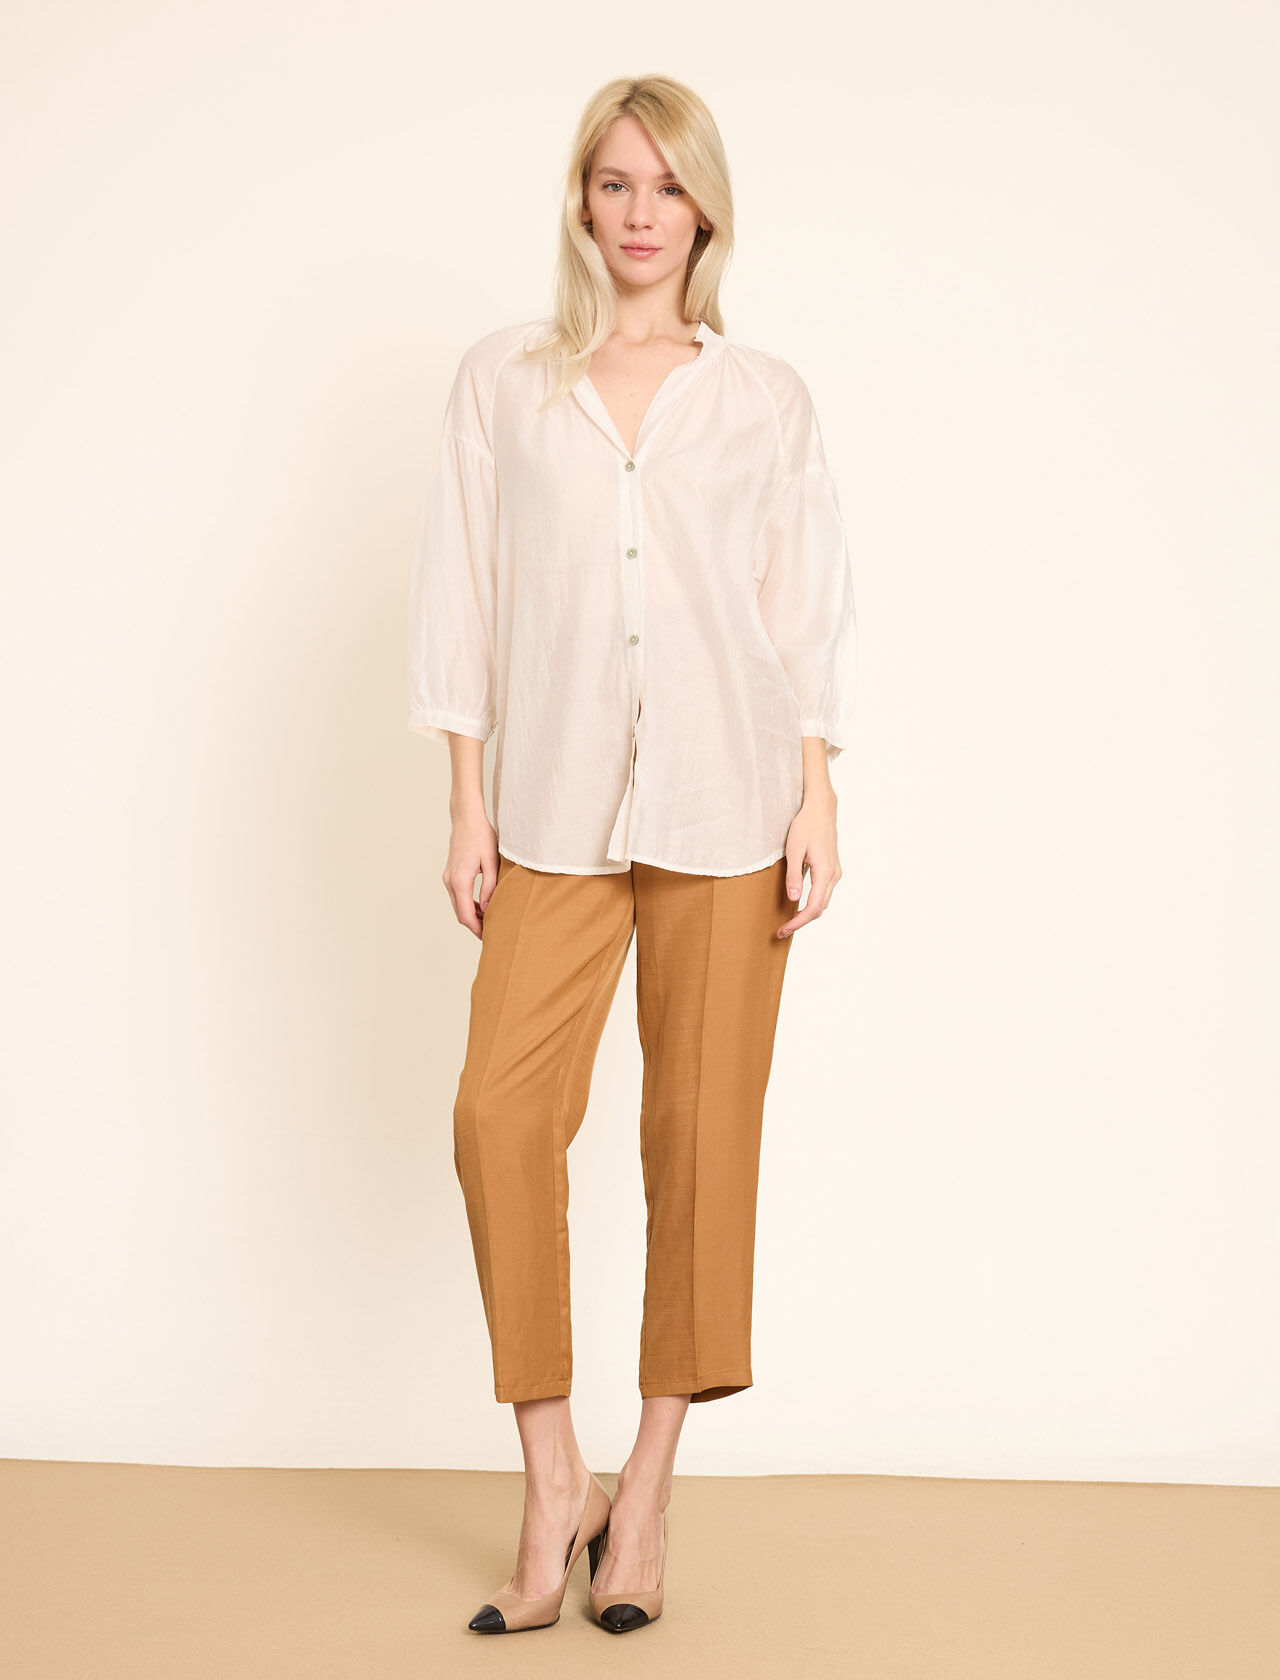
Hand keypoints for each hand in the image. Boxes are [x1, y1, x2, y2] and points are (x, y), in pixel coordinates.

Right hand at [443, 810, 499, 938]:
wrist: (466, 819)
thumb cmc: (481, 837)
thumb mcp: (491, 863)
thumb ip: (489, 887)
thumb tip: (488, 908)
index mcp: (460, 881)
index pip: (466, 915)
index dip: (477, 929)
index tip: (489, 937)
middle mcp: (450, 882)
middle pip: (460, 914)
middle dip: (474, 926)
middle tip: (492, 933)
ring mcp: (448, 878)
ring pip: (458, 906)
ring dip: (472, 916)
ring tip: (490, 921)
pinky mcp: (450, 874)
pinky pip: (458, 896)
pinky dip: (468, 905)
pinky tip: (483, 906)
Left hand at [777, 794, 840, 937]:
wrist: (821, 809)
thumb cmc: (805, 826)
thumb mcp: (794, 850)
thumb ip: (793, 876)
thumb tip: (793, 900)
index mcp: (825, 872)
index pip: (813, 907)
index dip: (798, 922)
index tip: (783, 930)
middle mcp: (834, 875)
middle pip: (819, 908)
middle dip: (801, 922)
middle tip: (781, 930)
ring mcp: (835, 872)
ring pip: (823, 902)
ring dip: (807, 914)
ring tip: (788, 921)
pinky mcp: (832, 869)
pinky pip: (824, 893)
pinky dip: (812, 903)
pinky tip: (799, 905)